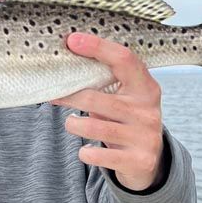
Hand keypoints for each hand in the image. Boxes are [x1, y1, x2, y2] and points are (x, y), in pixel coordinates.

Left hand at [52, 34, 164, 191]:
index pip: (124, 59)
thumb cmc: (126, 121)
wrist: (148, 162)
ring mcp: (145, 136)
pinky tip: (85, 149)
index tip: (72, 40)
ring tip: (71, 123)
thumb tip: (62, 64)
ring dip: (74, 125)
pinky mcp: (139, 160)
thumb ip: (104, 84)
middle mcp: (148, 110)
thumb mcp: (124, 99)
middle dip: (69, 96)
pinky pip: (99, 155)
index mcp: (146, 87)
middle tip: (53, 95)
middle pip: (97, 98)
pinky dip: (85, 152)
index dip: (98, 47)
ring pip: (94, 127)